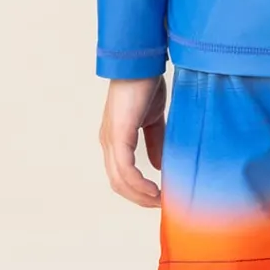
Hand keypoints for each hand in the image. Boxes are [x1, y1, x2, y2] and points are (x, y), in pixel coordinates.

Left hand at [100, 76, 166, 206]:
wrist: (143, 63)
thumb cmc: (146, 85)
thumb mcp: (153, 119)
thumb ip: (155, 142)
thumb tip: (159, 167)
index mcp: (115, 138)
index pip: (120, 175)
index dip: (138, 190)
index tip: (158, 198)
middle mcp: (108, 142)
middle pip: (118, 183)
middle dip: (139, 198)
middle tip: (161, 205)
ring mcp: (111, 139)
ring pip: (120, 180)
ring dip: (140, 195)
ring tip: (160, 201)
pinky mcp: (119, 134)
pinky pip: (125, 169)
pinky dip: (139, 184)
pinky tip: (154, 189)